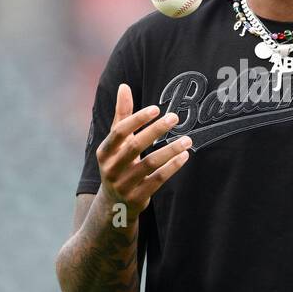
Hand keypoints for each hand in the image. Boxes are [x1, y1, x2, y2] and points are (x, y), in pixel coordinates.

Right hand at [96, 83, 190, 216]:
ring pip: (150, 164)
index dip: (138, 119)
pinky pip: (157, 180)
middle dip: (156, 130)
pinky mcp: (137, 198)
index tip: (156, 109)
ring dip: (170, 150)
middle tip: (175, 117)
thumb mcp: (116, 142)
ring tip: (188, 139)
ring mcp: (124, 185)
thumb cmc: (118, 164)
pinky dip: (172, 167)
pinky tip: (184, 156)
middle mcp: (111, 168)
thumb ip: (121, 115)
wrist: (114, 205)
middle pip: (135, 146)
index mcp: (105, 151)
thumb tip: (124, 86)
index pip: (120, 132)